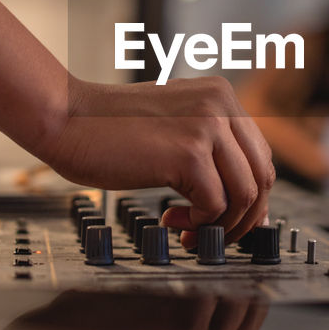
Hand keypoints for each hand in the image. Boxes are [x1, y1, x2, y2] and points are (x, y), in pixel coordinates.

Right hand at [47, 76, 274, 245]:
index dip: (250, 198)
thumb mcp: (174, 127)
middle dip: (242, 218)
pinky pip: (215, 204)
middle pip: (261, 177)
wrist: (66, 119)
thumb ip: (208, 149)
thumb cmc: (108, 130)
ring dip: (220, 226)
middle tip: (211, 234)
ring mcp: (207, 126)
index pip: (260, 156)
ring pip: (244, 195)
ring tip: (188, 231)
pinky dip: (199, 223)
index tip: (225, 219)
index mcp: (221, 95)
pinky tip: (171, 219)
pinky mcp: (188, 152)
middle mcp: (221, 105)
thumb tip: (242, 201)